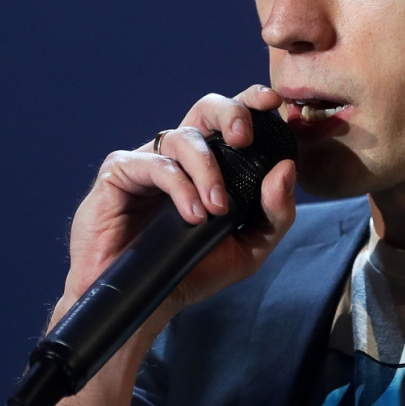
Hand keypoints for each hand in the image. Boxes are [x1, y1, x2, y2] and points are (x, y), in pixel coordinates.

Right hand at [55, 85, 296, 332]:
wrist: (143, 303)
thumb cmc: (192, 270)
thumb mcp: (248, 248)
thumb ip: (275, 213)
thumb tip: (286, 170)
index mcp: (211, 163)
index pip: (232, 120)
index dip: (250, 102)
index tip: (272, 103)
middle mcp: (180, 155)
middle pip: (206, 108)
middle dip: (230, 113)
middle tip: (243, 139)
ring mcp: (148, 161)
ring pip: (182, 138)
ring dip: (207, 171)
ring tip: (216, 209)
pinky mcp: (118, 173)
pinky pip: (154, 165)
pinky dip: (179, 188)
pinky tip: (192, 216)